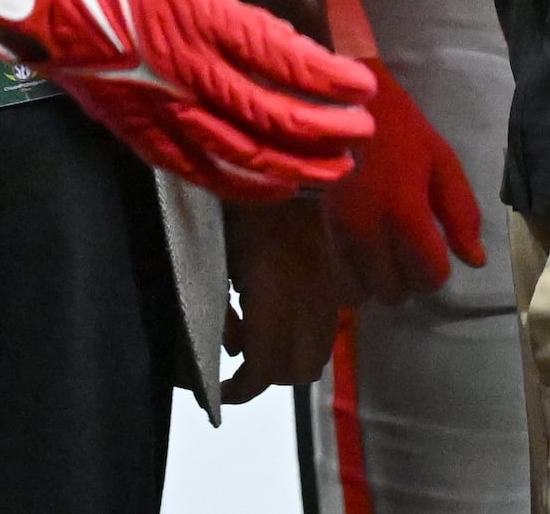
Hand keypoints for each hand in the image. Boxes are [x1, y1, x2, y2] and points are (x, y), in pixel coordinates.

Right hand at [0, 0, 377, 199]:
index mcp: (207, 18)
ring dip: (295, 167)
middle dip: (326, 131)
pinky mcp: (140, 131)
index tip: (365, 87)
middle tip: (362, 133)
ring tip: (335, 171)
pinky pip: (199, 170)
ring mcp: (162, 109)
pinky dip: (243, 185)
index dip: (332, 80)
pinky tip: (276, 188)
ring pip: (240, 154)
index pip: (287, 61)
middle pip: (271, 117)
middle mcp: (188, 73)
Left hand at [220, 190, 344, 405]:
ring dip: (288, 359)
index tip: (216, 391)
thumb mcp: (215, 254)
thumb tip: (230, 344)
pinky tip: (279, 313)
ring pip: (318, 353)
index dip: (239, 390)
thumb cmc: (239, 201)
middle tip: (237, 367)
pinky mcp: (335, 277)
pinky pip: (326, 327)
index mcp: (274, 292)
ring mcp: (327, 288)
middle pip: (298, 370)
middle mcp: (308, 298)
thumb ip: (219, 307)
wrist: (288, 158)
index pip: (265, 368)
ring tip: (257, 339)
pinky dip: (304, 336)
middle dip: (266, 379)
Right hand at [324, 59, 487, 303]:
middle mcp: (369, 232)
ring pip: (364, 293)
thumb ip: (462, 213)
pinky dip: (359, 277)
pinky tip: (369, 255)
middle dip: (411, 279)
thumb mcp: (442, 162)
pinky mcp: (323, 232)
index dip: (439, 270)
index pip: (429, 276)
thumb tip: (475, 261)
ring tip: (391, 256)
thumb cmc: (401, 130)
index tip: (438, 250)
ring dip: (383, 283)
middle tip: (414, 252)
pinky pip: (341, 280)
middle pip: (396, 292)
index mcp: (405, 212)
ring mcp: (341, 234)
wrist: (344, 109)